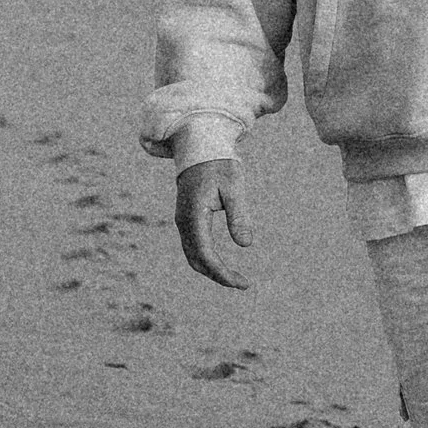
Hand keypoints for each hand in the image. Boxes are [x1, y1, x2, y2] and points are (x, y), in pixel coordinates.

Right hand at [176, 157, 253, 289]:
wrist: (199, 144)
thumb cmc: (220, 163)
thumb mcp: (234, 186)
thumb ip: (239, 215)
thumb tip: (245, 245)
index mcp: (193, 215)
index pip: (206, 254)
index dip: (222, 273)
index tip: (243, 282)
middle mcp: (183, 221)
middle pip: (196, 261)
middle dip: (218, 276)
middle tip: (243, 283)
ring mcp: (182, 220)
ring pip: (192, 256)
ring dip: (212, 270)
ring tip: (236, 278)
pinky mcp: (185, 219)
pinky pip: (193, 247)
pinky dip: (206, 260)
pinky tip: (222, 264)